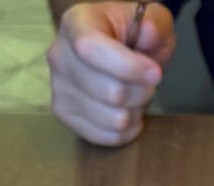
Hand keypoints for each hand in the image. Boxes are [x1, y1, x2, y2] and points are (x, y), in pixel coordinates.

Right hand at [47, 2, 175, 145]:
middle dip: (141, 92)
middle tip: (146, 83)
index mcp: (76, 23)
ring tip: (135, 96)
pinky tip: (128, 113)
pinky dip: (127, 131)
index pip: (92, 48)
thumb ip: (155, 21)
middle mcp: (59, 56)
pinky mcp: (64, 114)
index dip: (129, 67)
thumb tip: (149, 32)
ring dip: (135, 112)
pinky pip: (106, 137)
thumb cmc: (132, 35)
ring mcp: (58, 88)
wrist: (115, 53)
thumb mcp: (152, 19)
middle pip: (111, 93)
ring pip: (113, 120)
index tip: (156, 73)